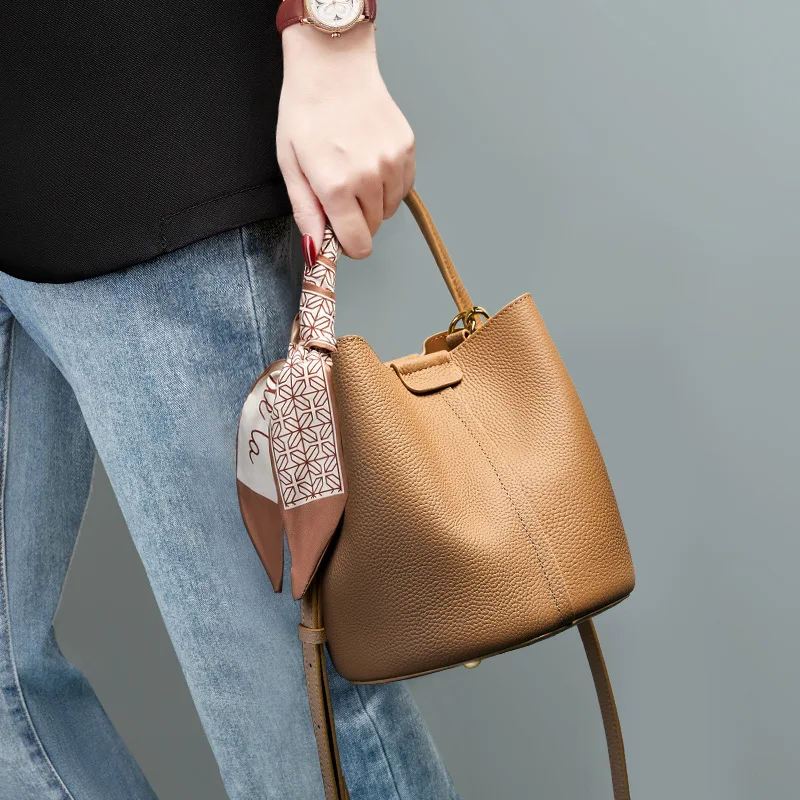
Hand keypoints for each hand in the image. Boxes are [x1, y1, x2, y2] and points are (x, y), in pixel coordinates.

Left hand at [276, 22, 415, 259]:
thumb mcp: (291, 165)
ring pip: (389, 209)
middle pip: (373, 228)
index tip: (340, 236)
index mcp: (336, 186)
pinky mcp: (407, 149)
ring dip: (374, 202)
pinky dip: (389, 185)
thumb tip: (316, 251)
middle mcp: (369, 178)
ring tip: (354, 172)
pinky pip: (403, 187)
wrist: (333, 64)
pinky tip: (370, 162)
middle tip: (339, 192)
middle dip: (357, 220)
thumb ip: (306, 212)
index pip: (358, 244)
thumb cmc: (306, 112)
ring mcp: (392, 162)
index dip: (348, 246)